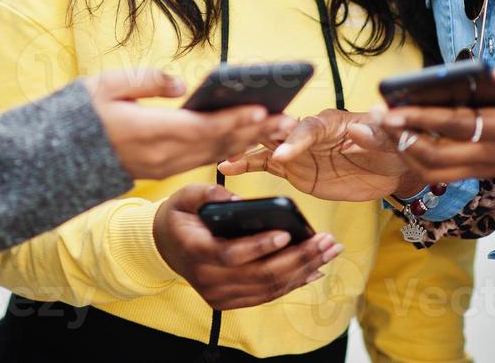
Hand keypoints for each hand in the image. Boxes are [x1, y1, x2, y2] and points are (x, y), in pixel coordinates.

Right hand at [86, 70, 296, 180]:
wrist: (55, 158)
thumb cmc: (80, 116)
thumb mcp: (106, 86)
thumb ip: (146, 81)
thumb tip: (180, 84)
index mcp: (150, 133)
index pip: (202, 128)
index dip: (234, 120)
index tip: (261, 110)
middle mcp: (162, 155)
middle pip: (217, 144)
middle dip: (253, 132)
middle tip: (287, 121)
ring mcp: (162, 167)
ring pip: (213, 154)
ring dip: (246, 142)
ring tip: (276, 130)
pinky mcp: (160, 170)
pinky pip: (200, 160)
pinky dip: (226, 150)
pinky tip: (244, 140)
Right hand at [152, 183, 340, 310]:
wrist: (165, 245)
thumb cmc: (180, 216)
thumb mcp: (186, 196)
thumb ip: (208, 193)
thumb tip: (240, 199)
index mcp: (196, 251)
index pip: (231, 255)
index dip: (260, 246)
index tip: (286, 233)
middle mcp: (207, 279)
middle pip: (259, 275)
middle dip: (298, 258)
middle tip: (326, 240)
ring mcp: (219, 295)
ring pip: (268, 288)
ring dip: (303, 270)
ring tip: (329, 251)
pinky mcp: (230, 301)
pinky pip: (266, 295)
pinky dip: (293, 283)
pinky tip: (315, 269)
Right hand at [217, 108, 423, 201]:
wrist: (390, 168)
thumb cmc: (391, 147)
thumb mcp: (389, 141)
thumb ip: (375, 135)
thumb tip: (357, 131)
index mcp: (331, 122)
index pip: (309, 129)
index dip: (295, 141)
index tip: (282, 154)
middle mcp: (309, 133)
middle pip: (280, 133)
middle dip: (259, 139)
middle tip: (235, 147)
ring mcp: (299, 151)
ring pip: (267, 148)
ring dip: (246, 152)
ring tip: (223, 160)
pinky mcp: (294, 169)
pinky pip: (268, 165)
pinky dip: (248, 165)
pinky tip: (227, 169)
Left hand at [372, 64, 494, 181]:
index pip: (455, 125)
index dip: (421, 118)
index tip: (391, 109)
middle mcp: (491, 154)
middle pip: (435, 155)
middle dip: (400, 139)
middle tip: (371, 119)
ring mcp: (484, 166)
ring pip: (434, 170)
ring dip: (402, 152)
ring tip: (376, 131)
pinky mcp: (481, 171)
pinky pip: (441, 172)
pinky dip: (414, 160)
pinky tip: (396, 141)